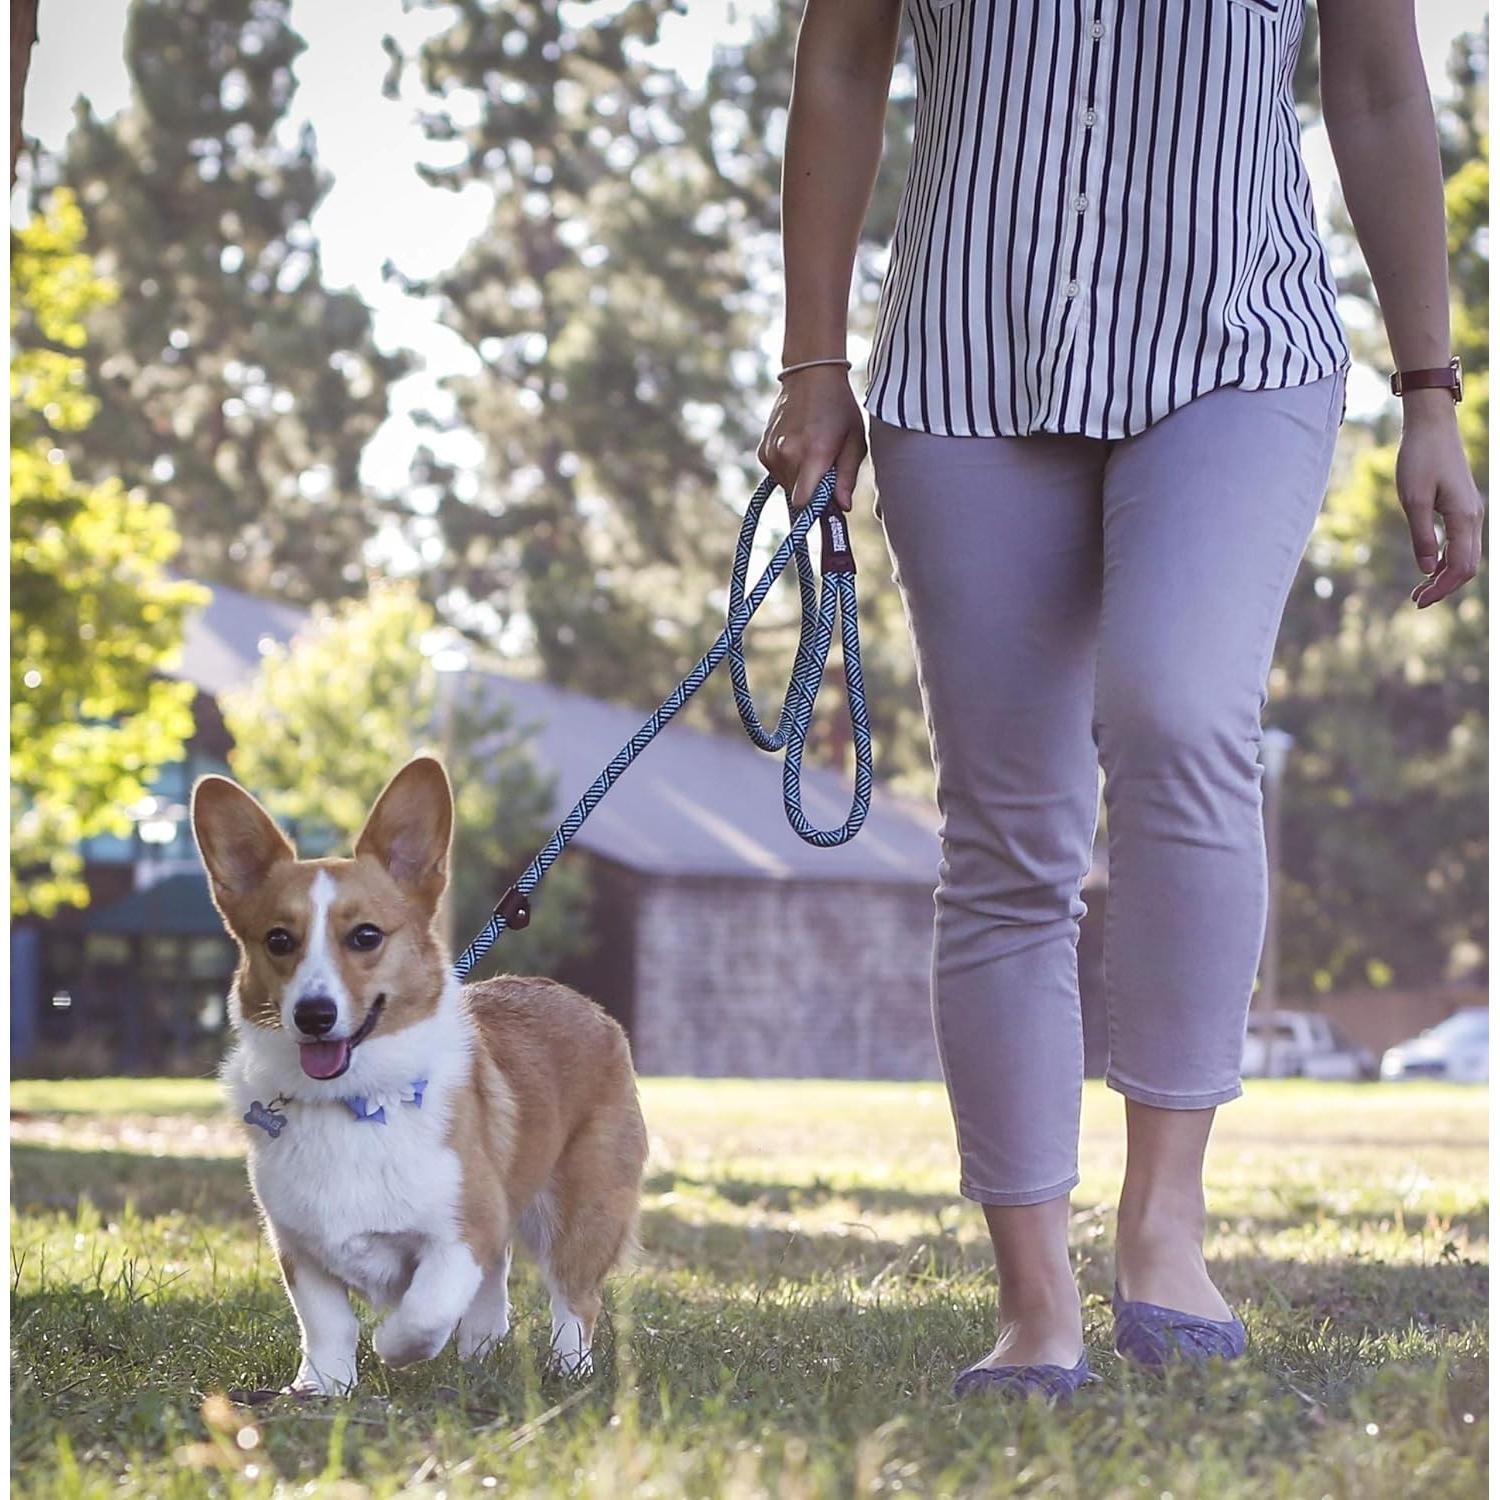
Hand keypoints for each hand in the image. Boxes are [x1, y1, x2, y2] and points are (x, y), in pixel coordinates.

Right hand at [757, 365, 865, 511]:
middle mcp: (787, 455)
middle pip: (797, 497)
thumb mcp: (854, 441)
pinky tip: (799, 447)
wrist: (810, 377)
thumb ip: (847, 477)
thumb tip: (843, 508)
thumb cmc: (839, 408)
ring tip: (812, 453)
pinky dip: (789, 469)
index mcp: (814, 454)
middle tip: (826, 468)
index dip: (816, 507)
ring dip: (800, 480)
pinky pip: (777, 474)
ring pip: (786, 486)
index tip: (827, 502)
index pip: (803, 502)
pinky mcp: (763, 451)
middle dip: (811, 491)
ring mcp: (771, 452)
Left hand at [1397, 393, 1484, 607]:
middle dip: (1444, 587)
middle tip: (1417, 601)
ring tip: (1420, 590)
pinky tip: (1429, 567)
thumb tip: (1427, 570)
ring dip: (1445, 576)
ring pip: (1466, 555)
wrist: (1431, 427)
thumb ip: (1421, 536)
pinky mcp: (1463, 507)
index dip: (1441, 589)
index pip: (1460, 567)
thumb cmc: (1419, 459)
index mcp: (1464, 518)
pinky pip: (1462, 542)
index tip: (1418, 601)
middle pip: (1467, 566)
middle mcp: (1474, 518)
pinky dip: (1447, 560)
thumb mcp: (1413, 500)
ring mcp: (1471, 512)